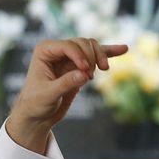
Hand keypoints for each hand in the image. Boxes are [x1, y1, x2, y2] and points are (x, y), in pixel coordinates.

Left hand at [7, 37, 127, 152]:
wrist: (37, 115)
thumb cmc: (35, 104)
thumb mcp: (48, 95)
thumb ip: (65, 84)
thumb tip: (84, 75)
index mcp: (45, 51)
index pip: (68, 45)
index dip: (80, 56)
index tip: (86, 72)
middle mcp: (58, 50)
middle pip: (83, 43)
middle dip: (92, 56)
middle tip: (91, 76)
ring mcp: (70, 57)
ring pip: (91, 47)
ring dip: (100, 56)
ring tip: (104, 69)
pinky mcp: (79, 67)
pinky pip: (96, 56)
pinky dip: (109, 52)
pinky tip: (124, 49)